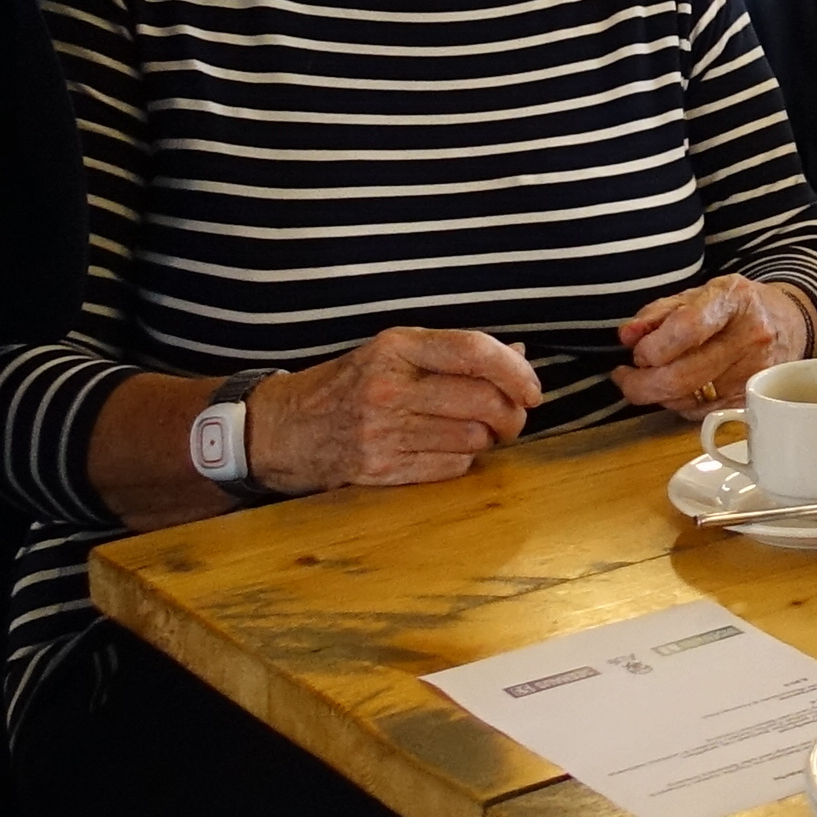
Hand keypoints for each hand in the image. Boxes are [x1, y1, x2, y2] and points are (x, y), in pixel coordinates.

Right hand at [246, 325, 542, 491]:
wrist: (282, 429)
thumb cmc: (347, 385)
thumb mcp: (392, 353)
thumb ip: (453, 353)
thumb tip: (518, 356)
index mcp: (396, 347)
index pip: (474, 351)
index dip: (516, 372)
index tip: (533, 389)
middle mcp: (388, 386)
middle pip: (482, 401)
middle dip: (512, 415)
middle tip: (512, 419)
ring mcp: (381, 431)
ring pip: (472, 438)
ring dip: (486, 440)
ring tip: (475, 433)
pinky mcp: (378, 469)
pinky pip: (450, 468)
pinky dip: (461, 461)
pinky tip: (446, 451)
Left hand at [610, 273, 815, 410]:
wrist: (790, 325)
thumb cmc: (737, 308)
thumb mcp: (699, 295)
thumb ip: (657, 314)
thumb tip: (627, 336)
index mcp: (734, 301)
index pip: (687, 328)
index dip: (653, 347)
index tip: (637, 352)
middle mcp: (750, 338)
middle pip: (684, 375)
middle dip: (642, 383)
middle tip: (626, 377)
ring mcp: (754, 374)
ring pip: (688, 400)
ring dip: (658, 394)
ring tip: (652, 377)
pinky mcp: (752, 401)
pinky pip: (700, 413)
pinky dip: (679, 404)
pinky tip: (677, 388)